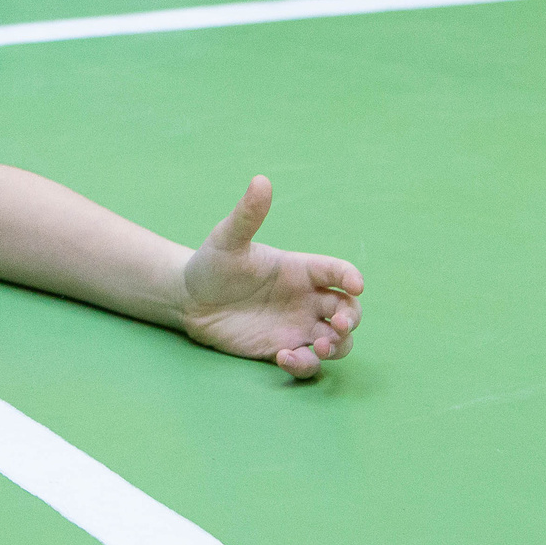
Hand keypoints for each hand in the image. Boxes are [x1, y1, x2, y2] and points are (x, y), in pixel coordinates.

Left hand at [179, 177, 362, 379]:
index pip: (337, 271)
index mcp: (300, 269)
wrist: (189, 300)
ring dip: (337, 347)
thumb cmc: (212, 263)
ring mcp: (296, 326)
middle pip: (348, 310)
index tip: (356, 285)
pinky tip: (284, 357)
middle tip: (337, 326)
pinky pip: (307, 362)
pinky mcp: (282, 349)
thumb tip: (261, 180)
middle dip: (351, 319)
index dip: (351, 277)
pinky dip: (305, 364)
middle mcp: (305, 298)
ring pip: (337, 341)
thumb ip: (247, 215)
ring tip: (319, 347)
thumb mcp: (227, 239)